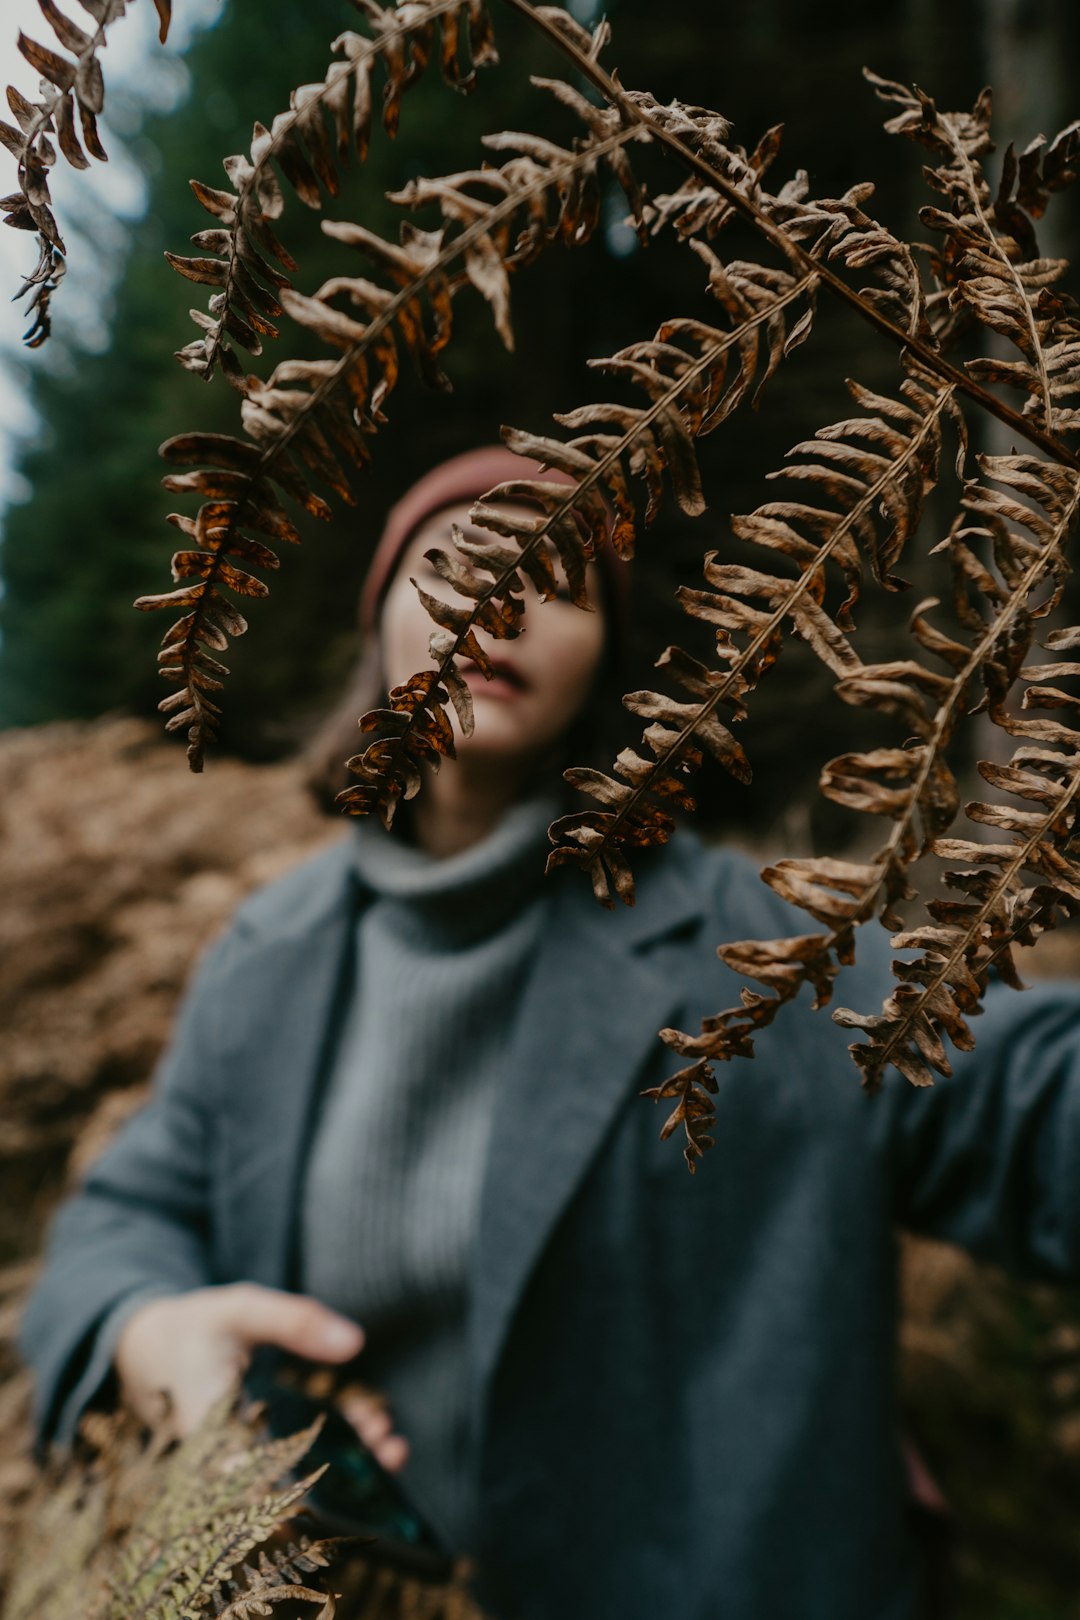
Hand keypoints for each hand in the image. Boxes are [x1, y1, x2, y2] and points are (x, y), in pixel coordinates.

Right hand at [113, 1283, 407, 1468]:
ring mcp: (236, 1465)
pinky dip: (331, 1454)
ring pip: (296, 1479)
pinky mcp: (248, 1459)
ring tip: (390, 1445)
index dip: (307, 1489)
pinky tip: (368, 1439)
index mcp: (211, 1430)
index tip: (355, 1468)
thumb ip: (294, 1321)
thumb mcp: (240, 1309)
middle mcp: (222, 1462)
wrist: (146, 1347)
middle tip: (390, 1446)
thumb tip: (355, 1343)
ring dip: (346, 1466)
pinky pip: (294, 1466)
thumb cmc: (193, 1327)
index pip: (259, 1482)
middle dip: (345, 1474)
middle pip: (289, 1487)